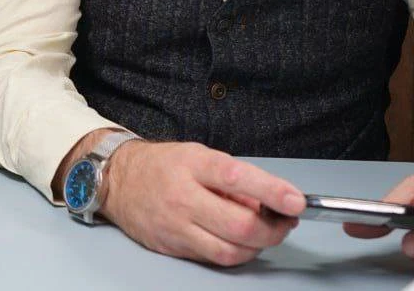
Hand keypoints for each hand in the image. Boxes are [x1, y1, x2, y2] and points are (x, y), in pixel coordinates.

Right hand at [92, 138, 304, 265]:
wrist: (118, 180)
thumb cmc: (162, 165)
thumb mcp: (198, 156)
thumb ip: (232, 180)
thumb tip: (268, 204)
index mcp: (193, 165)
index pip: (238, 178)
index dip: (272, 191)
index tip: (296, 201)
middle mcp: (183, 196)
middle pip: (239, 225)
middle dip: (273, 229)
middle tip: (285, 222)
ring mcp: (176, 225)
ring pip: (229, 250)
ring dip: (257, 246)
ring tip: (265, 234)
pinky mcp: (172, 247)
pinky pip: (213, 258)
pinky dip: (235, 253)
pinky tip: (240, 241)